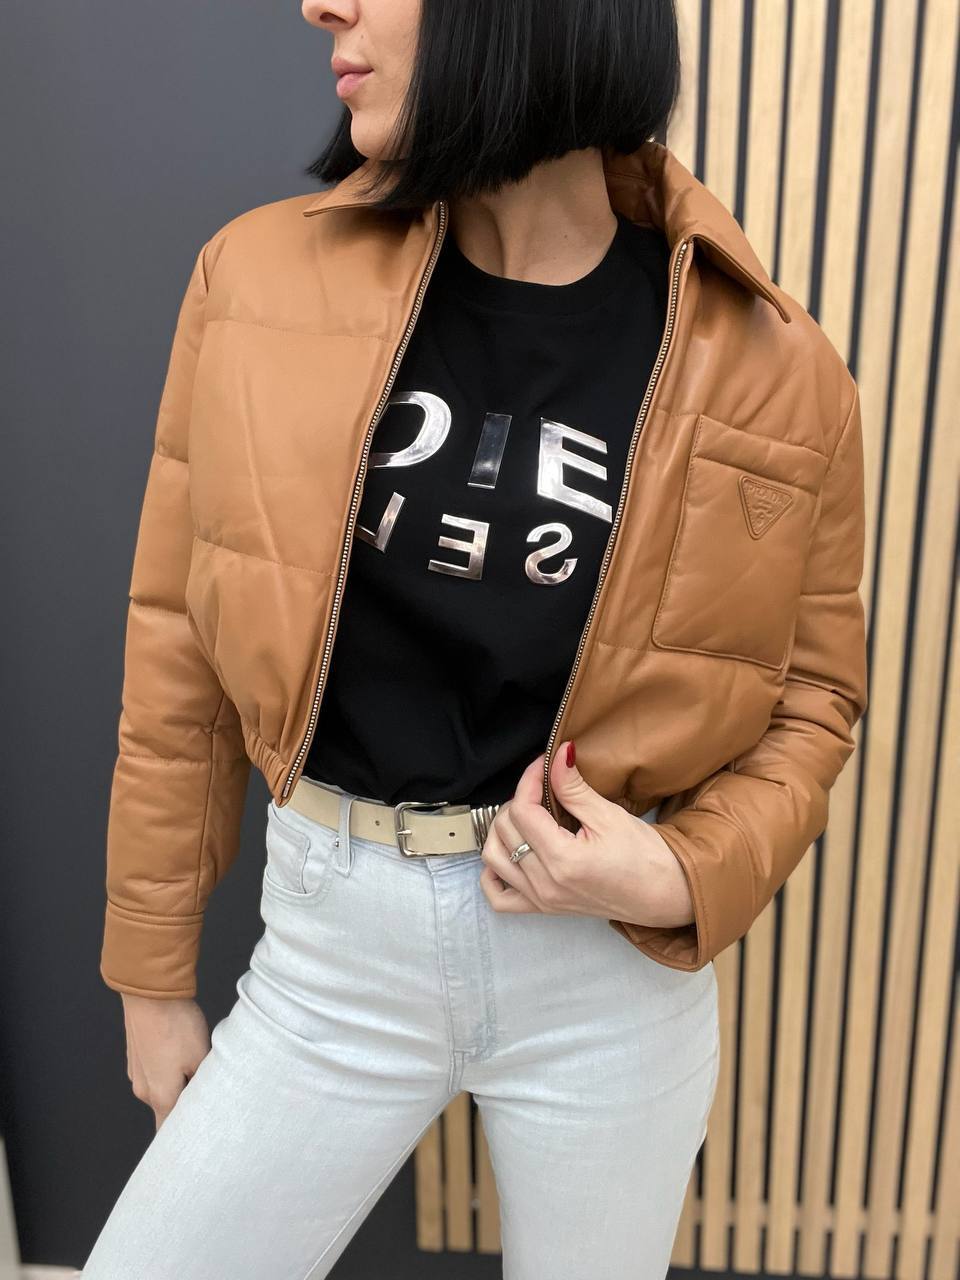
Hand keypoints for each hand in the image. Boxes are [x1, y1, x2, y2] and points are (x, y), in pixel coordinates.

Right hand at [120, 993, 210, 1129]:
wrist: (150, 992)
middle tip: (207, 1096)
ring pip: (161, 1088)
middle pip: (166, 1109)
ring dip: (177, 1084)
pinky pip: (154, 1071)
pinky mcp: (135, 1055)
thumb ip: (202, 1084)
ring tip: (196, 1067)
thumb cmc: (176, 1025)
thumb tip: (205, 1098)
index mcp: (160, 1096)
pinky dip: (167, 1069)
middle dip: (185, 1106)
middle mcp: (143, 1090)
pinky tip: (180, 1052)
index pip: (169, 1131)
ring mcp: (136, 1072)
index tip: (199, 1140)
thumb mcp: (200, 1056)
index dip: (184, 1137)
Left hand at [478, 740, 694, 928]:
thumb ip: (574, 787)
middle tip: (542, 786)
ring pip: (494, 858)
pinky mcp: (543, 908)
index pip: (523, 811)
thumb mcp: (609, 815)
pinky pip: (498, 897)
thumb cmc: (645, 857)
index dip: (529, 780)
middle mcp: (545, 884)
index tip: (543, 765)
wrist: (664, 893)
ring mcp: (541, 899)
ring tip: (527, 815)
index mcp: (563, 860)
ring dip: (502, 830)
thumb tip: (557, 755)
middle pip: (505, 830)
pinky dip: (493, 872)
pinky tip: (510, 851)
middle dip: (519, 799)